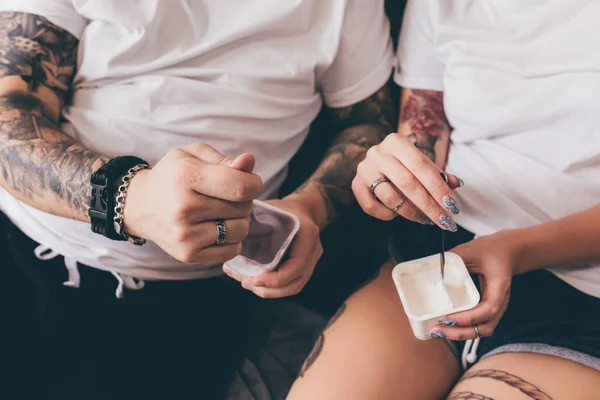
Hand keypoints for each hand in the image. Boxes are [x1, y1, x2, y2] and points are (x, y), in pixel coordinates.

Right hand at [123, 143, 262, 265]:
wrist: (141, 206)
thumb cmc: (174, 176)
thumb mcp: (194, 156)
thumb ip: (224, 160)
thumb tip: (249, 162)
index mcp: (186, 177)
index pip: (241, 187)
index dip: (254, 184)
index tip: (249, 182)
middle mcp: (183, 208)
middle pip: (243, 208)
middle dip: (243, 201)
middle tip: (225, 197)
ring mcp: (185, 235)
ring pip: (241, 230)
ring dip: (238, 220)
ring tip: (220, 213)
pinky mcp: (188, 255)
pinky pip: (232, 250)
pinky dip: (231, 240)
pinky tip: (215, 228)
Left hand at [223, 195, 322, 297]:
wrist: (302, 209)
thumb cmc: (283, 208)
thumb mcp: (270, 208)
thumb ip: (255, 220)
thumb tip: (232, 234)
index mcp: (307, 235)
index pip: (296, 266)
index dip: (275, 279)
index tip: (254, 279)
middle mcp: (313, 251)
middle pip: (295, 283)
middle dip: (270, 289)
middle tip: (247, 283)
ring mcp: (310, 261)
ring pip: (294, 287)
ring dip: (270, 292)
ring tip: (248, 284)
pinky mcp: (304, 268)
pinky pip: (291, 284)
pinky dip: (274, 288)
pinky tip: (255, 282)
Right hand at [352, 133, 462, 229]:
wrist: (379, 159)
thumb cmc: (405, 162)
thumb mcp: (422, 163)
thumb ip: (439, 175)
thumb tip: (456, 184)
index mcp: (396, 142)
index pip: (422, 167)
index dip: (438, 188)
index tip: (452, 206)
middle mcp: (377, 153)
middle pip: (407, 183)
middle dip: (429, 206)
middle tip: (444, 221)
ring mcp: (364, 169)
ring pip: (390, 197)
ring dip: (410, 212)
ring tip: (423, 219)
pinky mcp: (356, 184)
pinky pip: (371, 206)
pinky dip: (387, 214)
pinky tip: (397, 214)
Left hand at [427, 231, 520, 339]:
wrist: (507, 251)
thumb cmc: (491, 250)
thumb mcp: (471, 250)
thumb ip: (453, 259)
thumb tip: (433, 269)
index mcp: (499, 287)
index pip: (488, 309)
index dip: (468, 317)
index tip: (449, 318)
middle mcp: (500, 302)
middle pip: (485, 327)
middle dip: (461, 333)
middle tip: (438, 329)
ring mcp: (496, 308)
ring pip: (481, 330)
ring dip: (461, 334)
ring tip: (439, 331)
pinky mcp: (488, 310)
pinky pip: (477, 325)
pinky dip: (463, 330)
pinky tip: (446, 327)